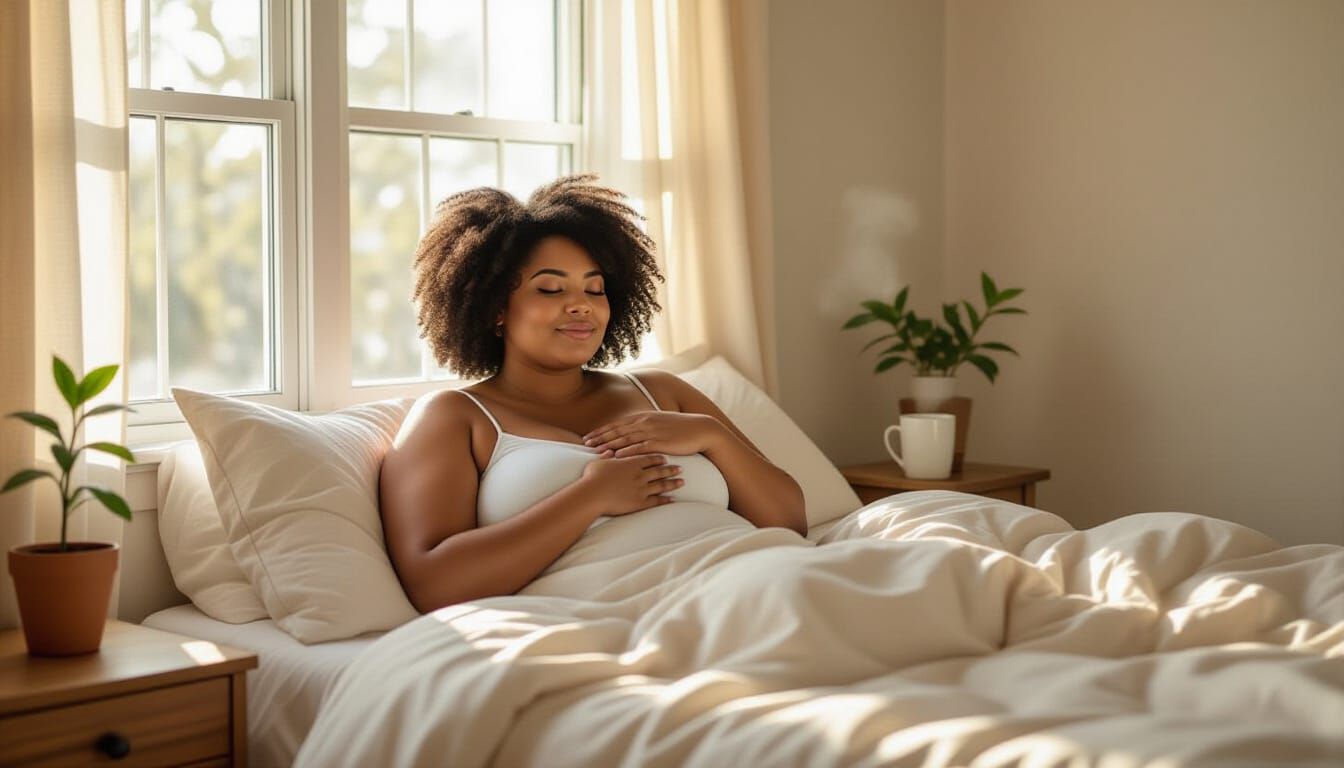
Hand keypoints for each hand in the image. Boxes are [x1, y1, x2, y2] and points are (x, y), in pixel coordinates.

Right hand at [578, 454, 684, 516]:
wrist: (592, 494)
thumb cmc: (592, 478)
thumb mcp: (598, 462)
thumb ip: (605, 456)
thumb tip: (606, 450)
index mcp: (631, 463)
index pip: (649, 458)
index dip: (658, 458)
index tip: (666, 458)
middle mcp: (639, 475)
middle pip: (659, 471)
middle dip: (671, 469)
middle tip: (681, 468)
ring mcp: (641, 489)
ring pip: (661, 485)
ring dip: (672, 483)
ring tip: (682, 482)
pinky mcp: (640, 503)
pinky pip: (656, 501)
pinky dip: (666, 500)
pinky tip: (673, 499)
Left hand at [582, 411, 723, 457]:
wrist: (700, 429)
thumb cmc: (680, 429)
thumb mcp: (660, 424)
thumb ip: (645, 427)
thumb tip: (633, 433)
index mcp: (643, 417)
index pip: (617, 424)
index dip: (602, 431)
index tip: (588, 437)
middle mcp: (645, 422)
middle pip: (617, 431)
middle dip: (600, 438)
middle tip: (586, 444)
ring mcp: (652, 431)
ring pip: (626, 439)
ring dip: (610, 445)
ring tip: (596, 451)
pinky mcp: (660, 442)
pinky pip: (640, 447)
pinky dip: (628, 451)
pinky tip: (618, 456)